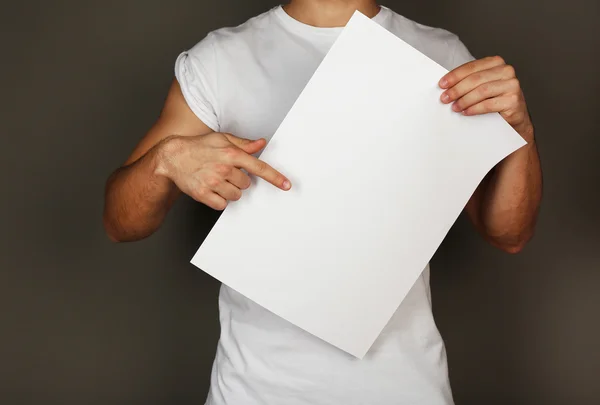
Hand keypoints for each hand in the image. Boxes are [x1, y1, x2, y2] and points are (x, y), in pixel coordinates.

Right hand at [156, 133, 290, 209]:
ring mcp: (213, 182)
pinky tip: (211, 189)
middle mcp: (223, 168)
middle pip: (246, 184)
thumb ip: (243, 144)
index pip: (258, 167)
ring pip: (236, 196)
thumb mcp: (221, 139)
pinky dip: (219, 200)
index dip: (275, 177)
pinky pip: (222, 205)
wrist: (171, 157)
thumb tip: (261, 144)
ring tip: (217, 180)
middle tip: (225, 173)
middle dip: (239, 180)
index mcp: (231, 153)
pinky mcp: (203, 194)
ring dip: (230, 191)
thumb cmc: (198, 147)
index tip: (286, 185)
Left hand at [438, 56, 533, 139]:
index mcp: (496, 63)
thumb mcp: (482, 86)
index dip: (455, 76)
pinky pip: (489, 104)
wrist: (514, 116)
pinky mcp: (513, 100)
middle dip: (457, 89)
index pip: (471, 67)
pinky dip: (475, 109)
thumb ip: (469, 81)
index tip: (442, 84)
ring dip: (465, 100)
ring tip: (454, 107)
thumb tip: (446, 86)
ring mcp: (512, 85)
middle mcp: (506, 71)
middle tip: (445, 98)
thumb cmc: (494, 99)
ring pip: (482, 91)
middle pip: (475, 79)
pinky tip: (466, 112)